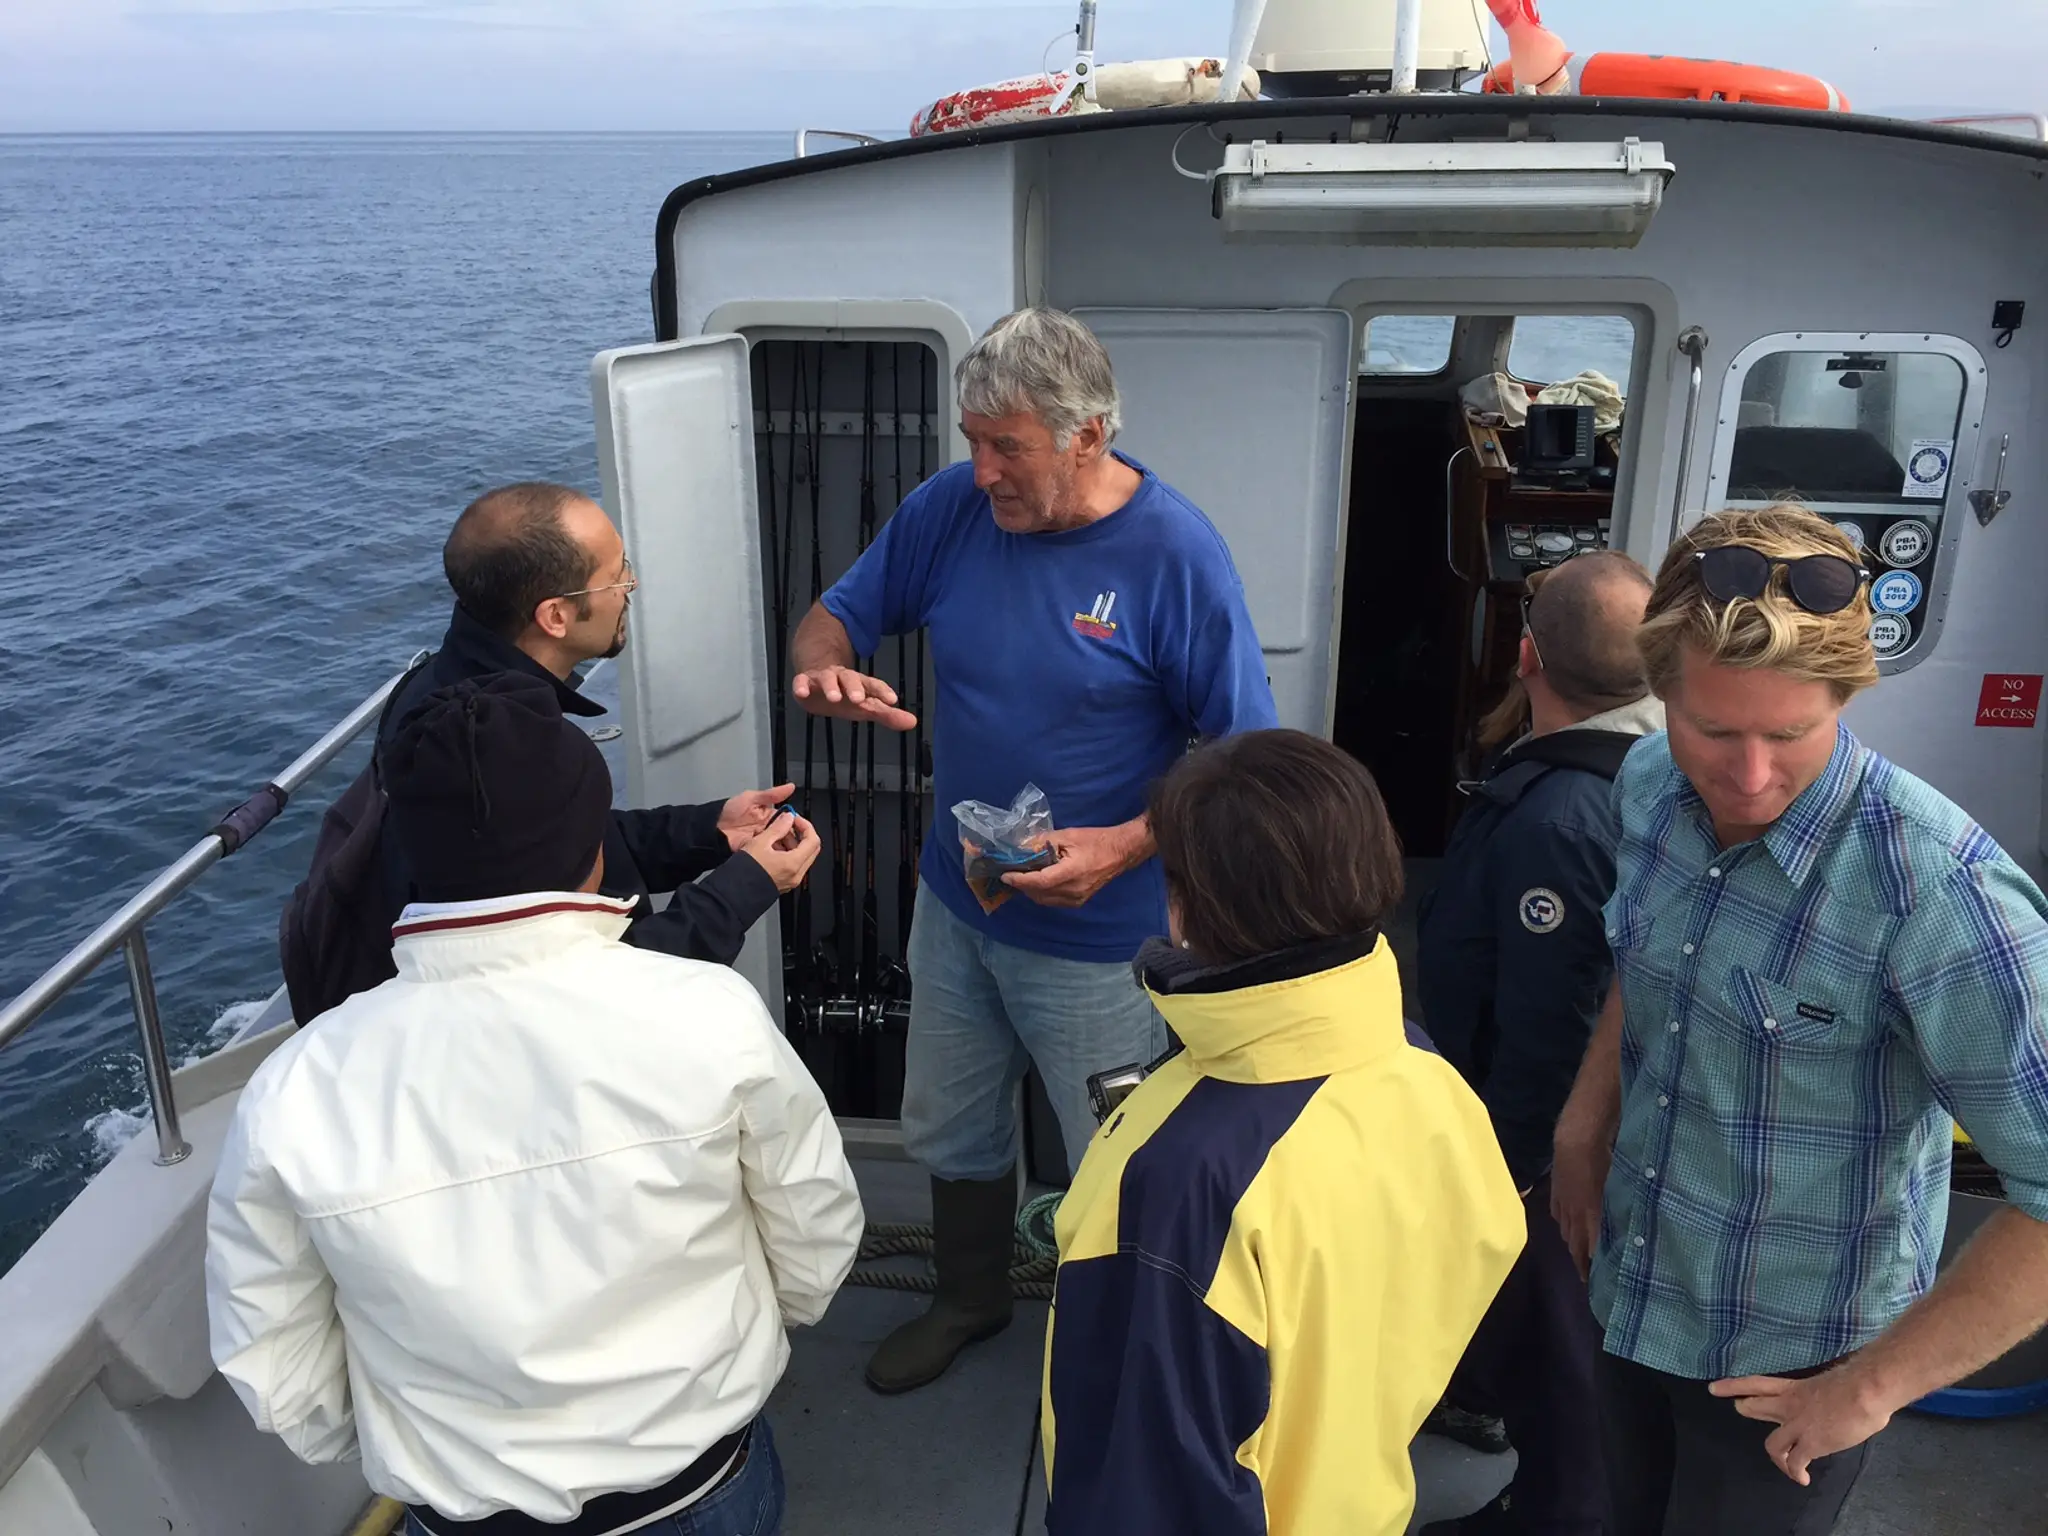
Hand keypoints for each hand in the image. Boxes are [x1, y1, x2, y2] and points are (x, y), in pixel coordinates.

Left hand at [718, 784, 795, 851]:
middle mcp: (768, 829)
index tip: (802, 827)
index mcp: (769, 815)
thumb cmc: (729, 812)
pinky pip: (770, 855)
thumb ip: (771, 794)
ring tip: (791, 849)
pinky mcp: (757, 852)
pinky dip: (775, 855)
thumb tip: (790, 787)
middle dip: (793, 838)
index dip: (795, 823)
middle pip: (787, 835)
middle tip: (798, 841)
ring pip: (780, 846)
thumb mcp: (751, 798)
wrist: (713, 829)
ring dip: (786, 847)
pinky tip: (779, 855)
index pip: (788, 820)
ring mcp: (763, 841)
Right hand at [739, 811, 821, 893]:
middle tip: (788, 825)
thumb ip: (778, 827)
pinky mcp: (784, 884)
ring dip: (793, 843)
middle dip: (801, 834)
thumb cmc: (745, 871)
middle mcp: (796, 875)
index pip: (813, 840)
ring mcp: (791, 881)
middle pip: (811, 849)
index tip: (795, 819)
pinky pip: (793, 866)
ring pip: (802, 857)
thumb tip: (787, 818)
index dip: (806, 825)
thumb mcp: (760, 842)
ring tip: (775, 836)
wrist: (734, 893)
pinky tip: (772, 848)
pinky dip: (787, 854)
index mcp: (793, 863)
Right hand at [791, 666, 916, 731]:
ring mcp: (823, 679)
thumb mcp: (865, 706)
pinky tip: (801, 693)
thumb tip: (913, 723)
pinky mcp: (804, 682)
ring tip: (834, 698)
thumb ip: (887, 714)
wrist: (816, 678)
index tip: (893, 700)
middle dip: (855, 687)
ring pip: (827, 678)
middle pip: (850, 678)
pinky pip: (801, 681)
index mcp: (859, 684)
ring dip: (831, 686)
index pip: (873, 685)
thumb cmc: (845, 696)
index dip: (883, 691)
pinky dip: (801, 685)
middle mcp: (842, 679)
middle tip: (859, 699)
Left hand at [1002, 825, 1141, 909]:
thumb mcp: (1068, 835)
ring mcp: (1077, 899)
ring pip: (1045, 900)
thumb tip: (1023, 846)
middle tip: (1012, 872)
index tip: (1006, 875)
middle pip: (1039, 894)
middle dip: (1023, 885)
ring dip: (1031, 890)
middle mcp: (1074, 891)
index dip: (1020, 880)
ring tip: (1023, 876)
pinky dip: (1042, 893)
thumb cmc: (1095, 840)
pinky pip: (1054, 901)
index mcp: (1072, 873)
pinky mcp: (1079, 901)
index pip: (1040, 882)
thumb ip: (1044, 841)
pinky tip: (1039, 882)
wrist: (1120, 852)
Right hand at [1549, 1126, 1611, 1281]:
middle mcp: (1575, 1215)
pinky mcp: (1556, 1193)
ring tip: (1579, 1253)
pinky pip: (1557, 1216)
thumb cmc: (1605, 1161)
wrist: (1576, 1140)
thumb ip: (1619, 1211)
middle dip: (1580, 1262)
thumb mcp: (1617, 1188)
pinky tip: (1566, 1225)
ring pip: (1565, 1231)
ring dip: (1573, 1244)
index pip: (1591, 1250)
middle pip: (1575, 1245)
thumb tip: (1629, 1231)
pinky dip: (1563, 1224)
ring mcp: (1563, 1204)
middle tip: (1586, 1276)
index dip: (1591, 1267)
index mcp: (1592, 1216)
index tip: (1597, 1282)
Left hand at [1708, 1366, 1895, 1485]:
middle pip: (1754, 1407)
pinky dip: (1796, 1473)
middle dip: (1746, 1409)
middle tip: (1741, 1409)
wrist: (1864, 1392)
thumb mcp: (1830, 1384)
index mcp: (1794, 1387)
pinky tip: (1803, 1478)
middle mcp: (1788, 1405)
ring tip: (1786, 1465)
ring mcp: (1797, 1426)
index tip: (1713, 1388)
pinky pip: (1795, 1463)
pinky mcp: (1810, 1444)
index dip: (1733, 1386)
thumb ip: (1821, 1396)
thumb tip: (1832, 1404)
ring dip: (1776, 1457)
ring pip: (1771, 1444)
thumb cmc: (1855, 1383)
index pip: (1755, 1383)